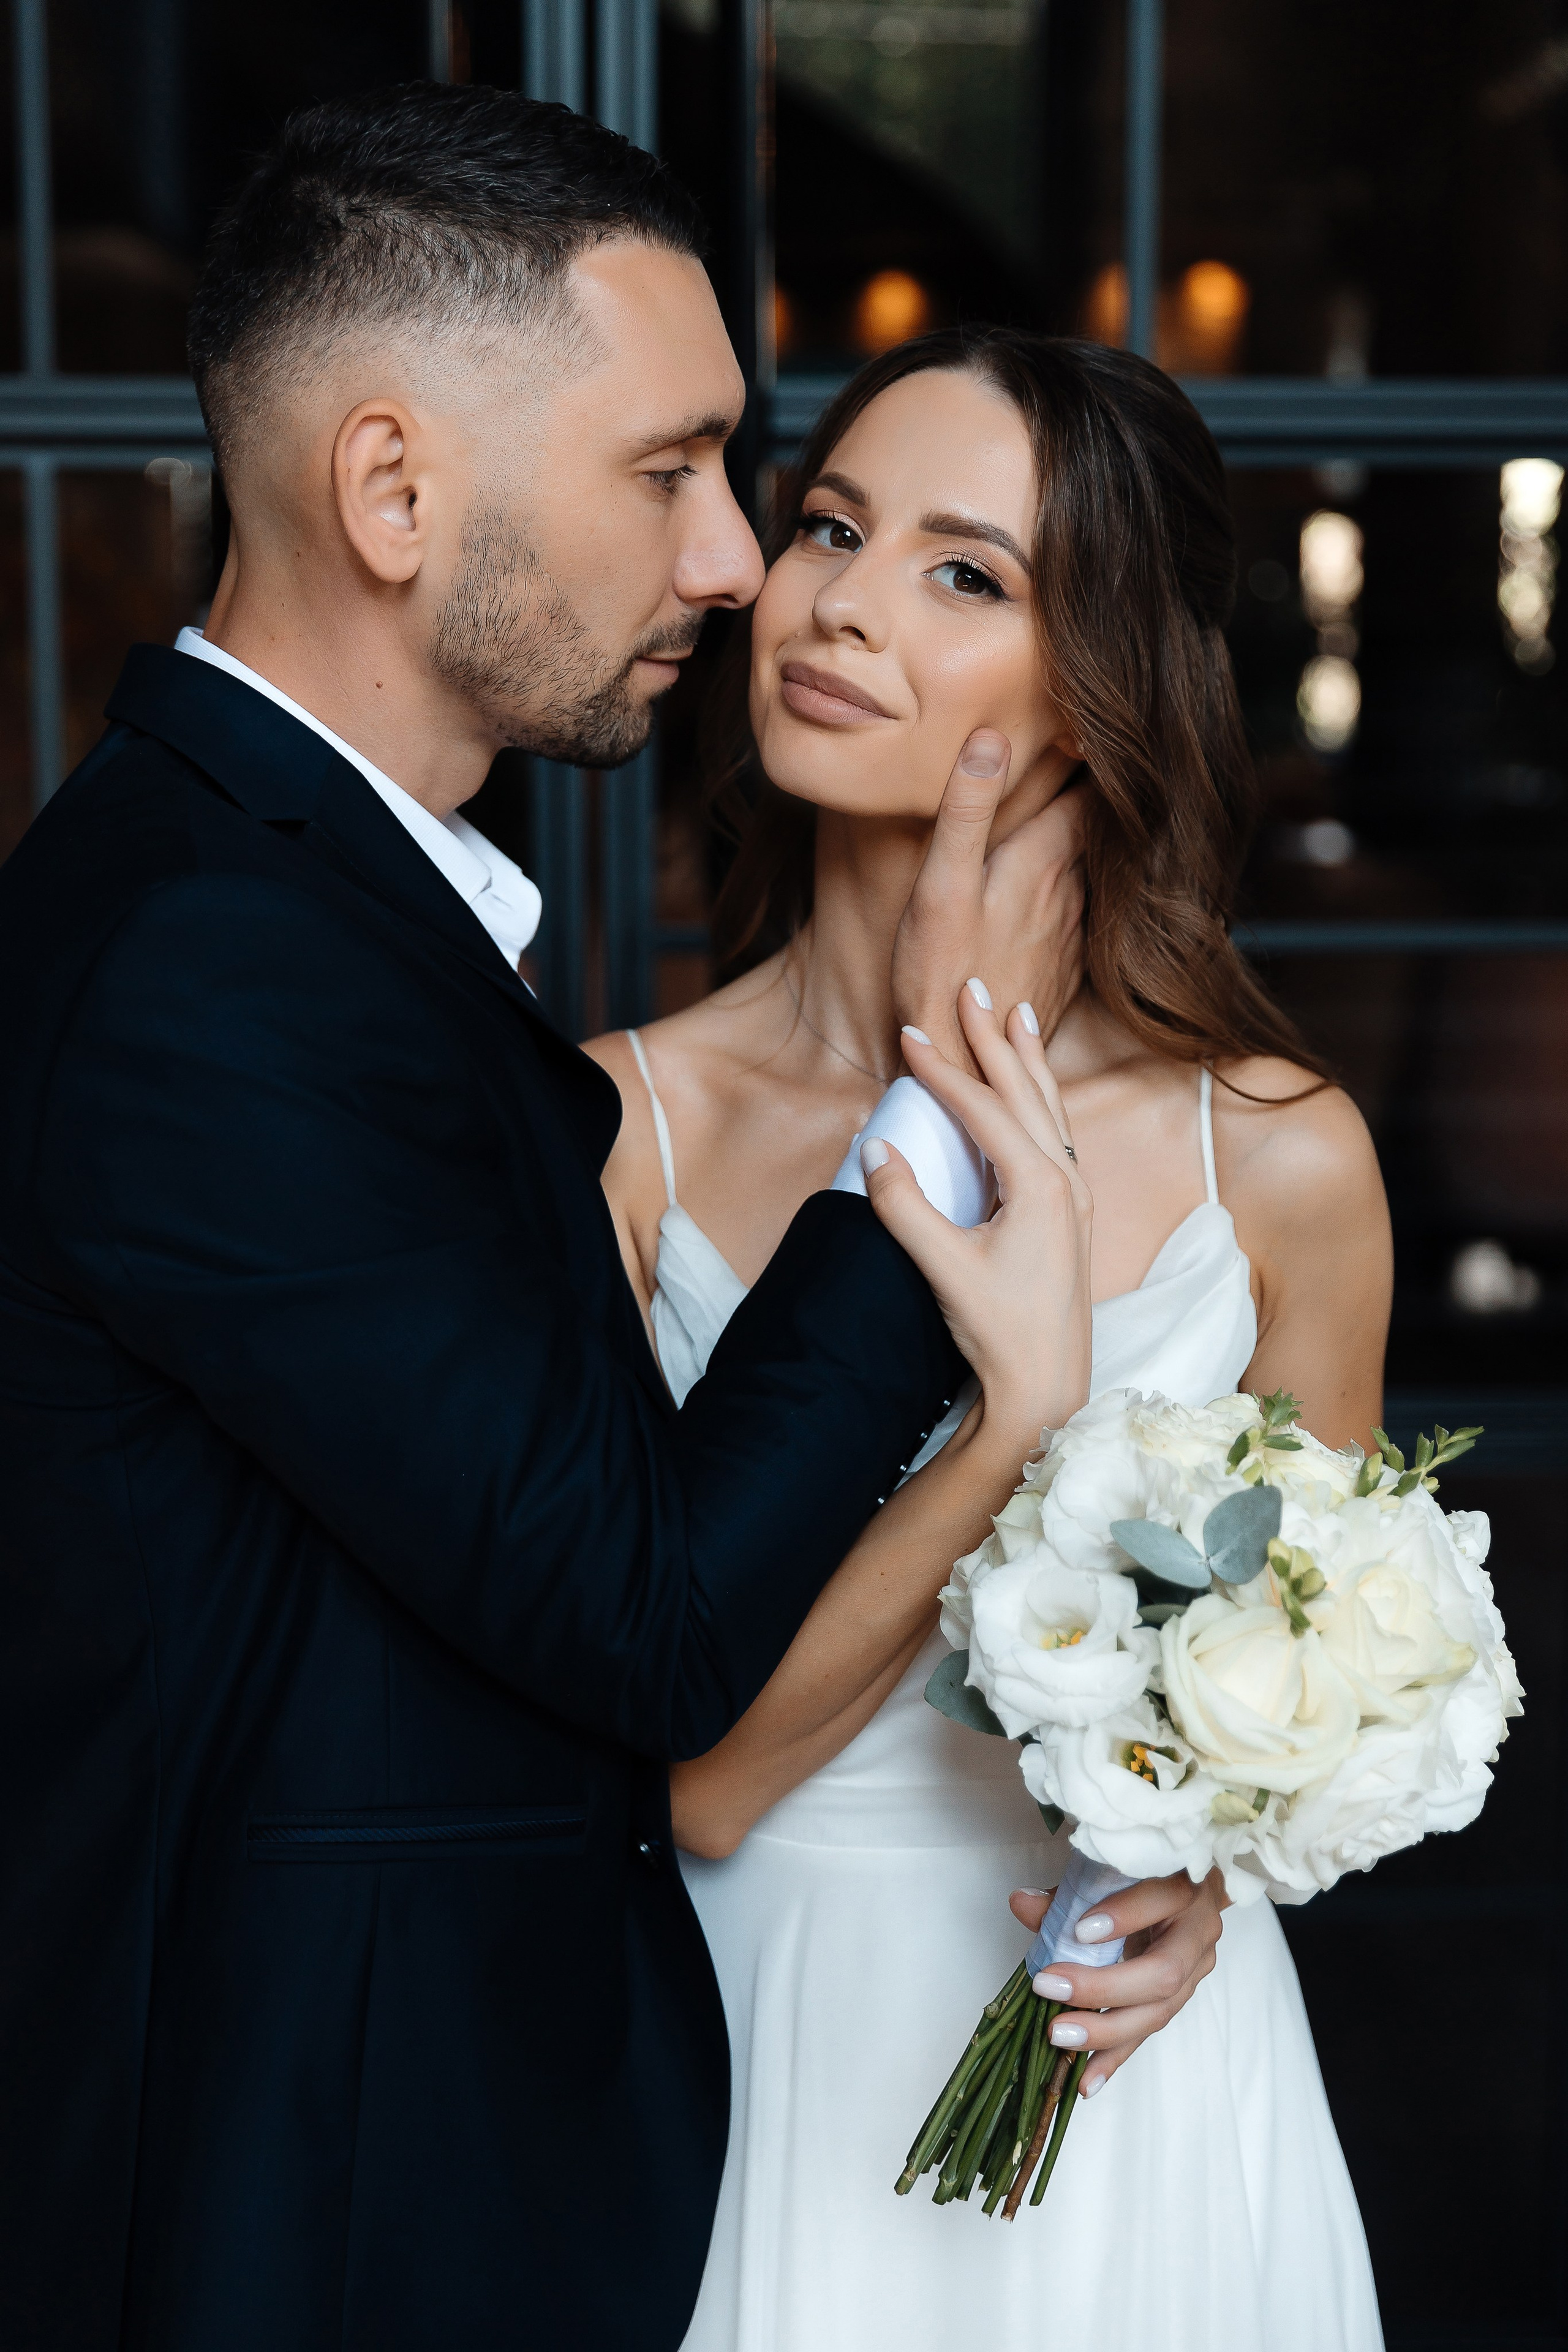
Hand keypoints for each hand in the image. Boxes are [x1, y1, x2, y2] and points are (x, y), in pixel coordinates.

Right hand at [861, 982, 1091, 1441]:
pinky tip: (1035, 1095)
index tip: (909, 1034)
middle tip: (974, 987)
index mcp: (1040, 1184)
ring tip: (1017, 1015)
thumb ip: (905, 1205)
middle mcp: (1066, 1182)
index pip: (984, 1109)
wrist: (1047, 1391)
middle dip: (995, 1038)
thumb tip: (875, 1146)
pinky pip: (1057, 1135)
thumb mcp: (943, 1267)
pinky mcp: (1072, 1218)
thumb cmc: (1000, 1332)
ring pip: (1051, 1108)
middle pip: (1028, 1090)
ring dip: (1028, 1060)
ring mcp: (1075, 1199)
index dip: (943, 1071)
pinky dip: (1040, 1099)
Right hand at [890, 730, 1085, 1071]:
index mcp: (1043, 860)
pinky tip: (1053, 893)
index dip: (1087, 753)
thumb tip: (990, 735)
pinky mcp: (1066, 968)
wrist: (967, 1067)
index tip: (1087, 721)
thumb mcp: (941, 885)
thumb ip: (966, 809)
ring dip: (1085, 842)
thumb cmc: (942, 973)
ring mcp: (1072, 932)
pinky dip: (1074, 891)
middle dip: (1089, 793)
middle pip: (1093, 826)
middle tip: (1079, 755)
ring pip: (1091, 869)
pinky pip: (1081, 914)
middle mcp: (1070, 891)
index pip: (1085, 788)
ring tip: (1069, 813)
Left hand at [1007, 1867, 1227, 2097]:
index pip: (1162, 1899)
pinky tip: (1086, 2081)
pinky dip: (1114, 2058)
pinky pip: (1147, 2032)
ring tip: (1060, 2038)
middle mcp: (1199, 1931)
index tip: (1079, 1930)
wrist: (1189, 1885)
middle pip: (1163, 1972)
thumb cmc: (1142, 1873)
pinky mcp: (1182, 1999)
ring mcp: (1196, 1970)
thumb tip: (1020, 1903)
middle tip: (1050, 1988)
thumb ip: (1068, 1890)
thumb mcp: (1109, 1871)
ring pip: (1159, 2011)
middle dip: (1104, 1987)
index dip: (1124, 1916)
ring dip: (1105, 2030)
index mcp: (1185, 1884)